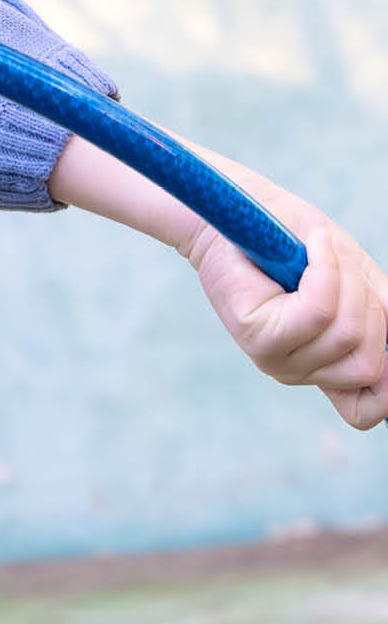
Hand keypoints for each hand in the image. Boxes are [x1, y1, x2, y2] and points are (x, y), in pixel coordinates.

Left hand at [186, 194, 387, 430]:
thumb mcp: (359, 284)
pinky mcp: (257, 334)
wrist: (250, 212)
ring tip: (322, 253)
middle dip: (372, 307)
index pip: (363, 411)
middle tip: (344, 268)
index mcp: (325, 366)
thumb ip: (382, 318)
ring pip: (346, 334)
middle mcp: (299, 371)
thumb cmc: (304, 245)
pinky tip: (314, 247)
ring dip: (348, 281)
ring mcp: (275, 358)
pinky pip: (316, 311)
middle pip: (368, 363)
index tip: (384, 334)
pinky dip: (326, 271)